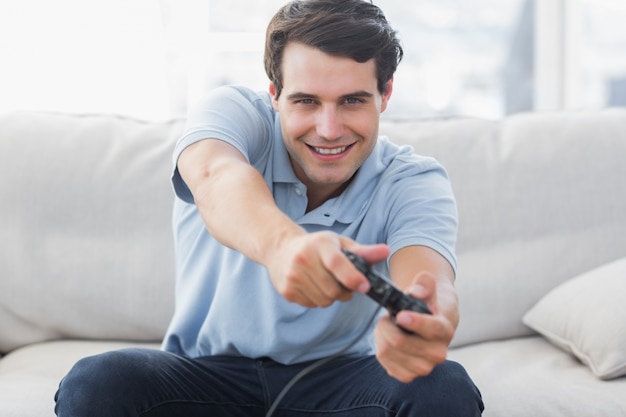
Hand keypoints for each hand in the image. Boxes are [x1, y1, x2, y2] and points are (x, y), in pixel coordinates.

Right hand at [265, 231, 388, 306]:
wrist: (281, 249)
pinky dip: (318, 300)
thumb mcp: (340, 244)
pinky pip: (312, 305)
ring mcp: (292, 276)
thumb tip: (386, 251)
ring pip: (324, 300)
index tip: (364, 287)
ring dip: (332, 297)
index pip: (337, 263)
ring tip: (329, 283)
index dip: (352, 277)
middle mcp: (303, 259)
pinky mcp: (286, 290)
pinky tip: (315, 286)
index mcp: (320, 244)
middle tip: (346, 284)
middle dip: (345, 291)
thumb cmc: (317, 246)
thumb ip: (364, 251)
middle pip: (333, 289)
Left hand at [374, 271, 454, 382]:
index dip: (415, 322)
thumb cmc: (425, 306)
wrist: (427, 325)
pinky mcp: (408, 376)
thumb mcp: (426, 290)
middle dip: (387, 325)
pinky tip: (388, 340)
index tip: (400, 315)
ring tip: (389, 327)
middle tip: (388, 316)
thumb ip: (424, 285)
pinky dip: (380, 347)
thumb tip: (418, 292)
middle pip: (400, 342)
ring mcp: (423, 368)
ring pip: (388, 351)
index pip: (432, 329)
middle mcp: (437, 354)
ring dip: (382, 335)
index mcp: (445, 331)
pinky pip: (384, 361)